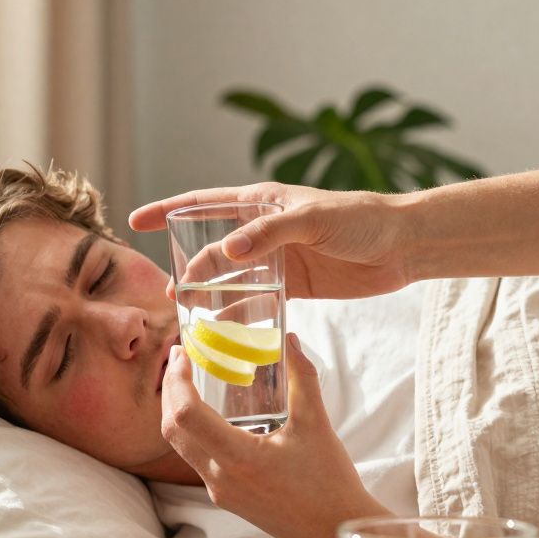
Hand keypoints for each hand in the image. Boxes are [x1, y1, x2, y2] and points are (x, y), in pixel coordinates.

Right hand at [130, 182, 411, 300]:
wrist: (402, 244)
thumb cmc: (361, 219)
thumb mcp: (313, 220)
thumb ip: (270, 233)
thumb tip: (226, 253)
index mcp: (261, 203)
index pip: (203, 204)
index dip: (167, 210)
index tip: (135, 221)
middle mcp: (264, 231)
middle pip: (212, 250)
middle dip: (187, 269)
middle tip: (167, 295)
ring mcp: (277, 260)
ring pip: (231, 280)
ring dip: (210, 297)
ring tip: (189, 319)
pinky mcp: (294, 287)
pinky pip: (257, 302)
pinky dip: (240, 317)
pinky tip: (226, 334)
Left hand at [161, 332, 389, 537]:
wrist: (334, 533)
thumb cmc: (329, 483)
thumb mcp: (317, 425)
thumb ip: (303, 379)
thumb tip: (291, 340)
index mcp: (239, 458)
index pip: (186, 415)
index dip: (177, 380)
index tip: (183, 354)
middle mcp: (220, 478)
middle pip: (172, 430)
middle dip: (170, 390)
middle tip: (180, 358)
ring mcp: (219, 491)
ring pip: (180, 446)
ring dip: (177, 411)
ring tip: (189, 380)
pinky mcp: (225, 497)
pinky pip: (196, 459)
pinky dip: (192, 431)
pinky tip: (209, 413)